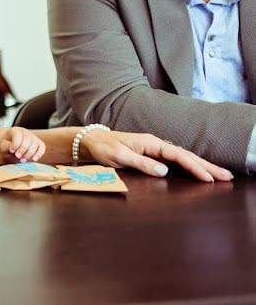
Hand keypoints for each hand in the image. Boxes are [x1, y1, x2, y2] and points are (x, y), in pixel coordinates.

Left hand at [0, 126, 45, 162]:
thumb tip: (14, 149)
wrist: (11, 153)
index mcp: (15, 130)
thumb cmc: (7, 149)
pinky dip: (39, 154)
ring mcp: (33, 137)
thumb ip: (8, 147)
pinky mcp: (39, 143)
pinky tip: (34, 160)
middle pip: (28, 139)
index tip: (11, 151)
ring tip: (22, 160)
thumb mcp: (3, 147)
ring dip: (29, 154)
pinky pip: (42, 147)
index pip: (18, 135)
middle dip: (23, 149)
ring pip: (35, 144)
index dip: (16, 144)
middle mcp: (25, 132)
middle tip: (18, 157)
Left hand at [81, 130, 233, 182]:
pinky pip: (175, 160)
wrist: (93, 141)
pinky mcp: (152, 154)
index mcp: (150, 143)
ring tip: (219, 175)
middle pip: (185, 155)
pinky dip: (189, 165)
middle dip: (206, 166)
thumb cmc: (104, 148)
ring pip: (183, 157)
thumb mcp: (120, 156)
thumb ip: (142, 163)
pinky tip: (198, 170)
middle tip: (226, 177)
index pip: (178, 155)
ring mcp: (154, 149)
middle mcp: (155, 144)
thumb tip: (164, 171)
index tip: (208, 177)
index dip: (194, 166)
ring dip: (201, 165)